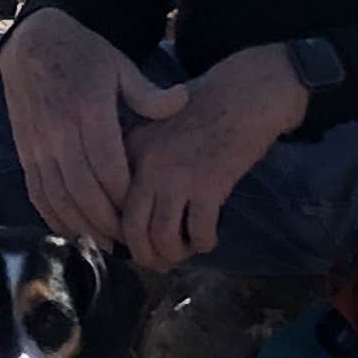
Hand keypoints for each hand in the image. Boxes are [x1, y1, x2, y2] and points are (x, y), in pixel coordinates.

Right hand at [0, 10, 189, 242]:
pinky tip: (72, 231)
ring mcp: (39, 145)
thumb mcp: (119, 65)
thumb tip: (182, 103)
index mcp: (88, 111)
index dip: (125, 197)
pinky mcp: (25, 152)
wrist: (32, 44)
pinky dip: (53, 217)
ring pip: (59, 198)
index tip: (141, 211)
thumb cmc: (83, 56)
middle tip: (128, 239)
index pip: (109, 168)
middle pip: (84, 191)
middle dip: (107, 221)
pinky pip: (38, 193)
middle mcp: (60, 132)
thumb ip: (148, 93)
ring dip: (81, 226)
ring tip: (105, 243)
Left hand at [117, 43, 309, 272]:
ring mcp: (178, 176)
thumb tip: (129, 206)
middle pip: (132, 228)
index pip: (111, 202)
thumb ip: (138, 156)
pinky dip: (204, 244)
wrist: (246, 93)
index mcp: (131, 149)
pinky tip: (208, 239)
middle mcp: (148, 165)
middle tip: (156, 263)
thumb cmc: (203, 108)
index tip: (129, 243)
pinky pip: (199, 232)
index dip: (117, 232)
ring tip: (184, 253)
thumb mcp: (156, 123)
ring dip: (173, 255)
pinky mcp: (210, 185)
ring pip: (163, 237)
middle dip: (144, 255)